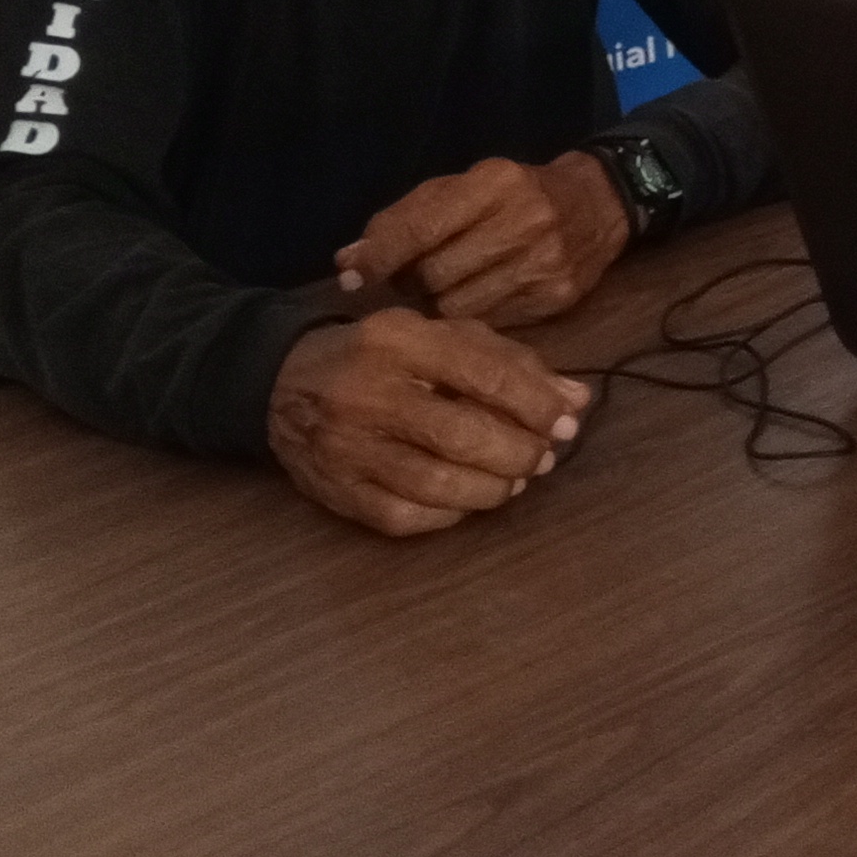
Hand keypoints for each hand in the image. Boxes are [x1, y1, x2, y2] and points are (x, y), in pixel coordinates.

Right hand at [266, 310, 588, 537]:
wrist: (281, 382)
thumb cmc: (381, 356)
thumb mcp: (440, 338)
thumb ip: (509, 363)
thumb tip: (575, 400)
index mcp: (400, 340)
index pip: (483, 374)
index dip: (535, 403)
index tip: (565, 423)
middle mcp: (369, 392)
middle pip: (462, 435)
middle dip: (518, 452)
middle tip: (543, 457)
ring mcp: (347, 446)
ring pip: (436, 484)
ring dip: (491, 489)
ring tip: (514, 480)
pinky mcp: (335, 490)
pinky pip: (404, 517)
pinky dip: (448, 516)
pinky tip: (467, 501)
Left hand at [337, 153, 630, 327]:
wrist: (600, 203)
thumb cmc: (515, 192)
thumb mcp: (463, 189)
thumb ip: (404, 220)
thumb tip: (348, 262)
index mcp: (494, 184)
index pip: (422, 227)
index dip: (381, 256)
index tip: (352, 276)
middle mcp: (523, 222)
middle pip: (435, 275)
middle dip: (414, 281)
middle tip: (416, 276)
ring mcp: (544, 264)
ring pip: (458, 307)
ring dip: (441, 303)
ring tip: (449, 287)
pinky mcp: (557, 298)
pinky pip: (491, 324)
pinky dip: (474, 317)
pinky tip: (480, 298)